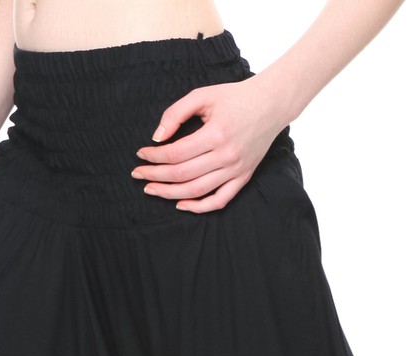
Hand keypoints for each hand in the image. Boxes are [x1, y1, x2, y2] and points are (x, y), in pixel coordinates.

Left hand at [132, 76, 289, 213]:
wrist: (271, 104)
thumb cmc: (235, 97)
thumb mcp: (203, 95)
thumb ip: (176, 113)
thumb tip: (156, 137)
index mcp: (216, 134)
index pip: (176, 153)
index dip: (154, 157)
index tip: (141, 155)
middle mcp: (226, 156)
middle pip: (182, 175)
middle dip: (155, 176)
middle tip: (138, 174)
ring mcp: (236, 170)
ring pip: (197, 191)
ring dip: (170, 194)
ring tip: (152, 190)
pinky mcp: (243, 178)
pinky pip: (219, 201)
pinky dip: (199, 207)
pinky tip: (181, 204)